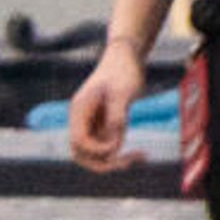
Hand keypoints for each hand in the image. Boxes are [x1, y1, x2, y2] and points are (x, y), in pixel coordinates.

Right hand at [68, 44, 149, 171]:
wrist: (126, 56)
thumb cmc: (123, 71)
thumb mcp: (122, 93)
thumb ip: (116, 118)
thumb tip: (113, 145)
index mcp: (79, 111)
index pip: (79, 142)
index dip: (97, 150)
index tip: (119, 146)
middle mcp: (81, 120)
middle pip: (81, 154)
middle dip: (102, 163)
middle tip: (129, 162)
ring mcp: (91, 123)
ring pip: (94, 154)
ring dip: (112, 160)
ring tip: (139, 157)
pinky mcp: (103, 125)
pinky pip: (106, 147)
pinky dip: (119, 153)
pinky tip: (140, 153)